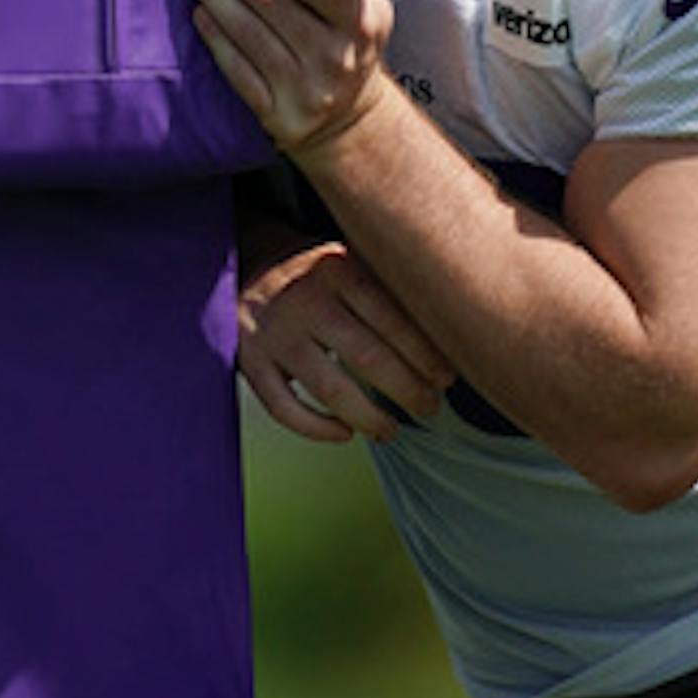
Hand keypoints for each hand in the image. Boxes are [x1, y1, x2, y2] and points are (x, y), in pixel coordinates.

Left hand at [173, 0, 396, 159]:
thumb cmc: (348, 45)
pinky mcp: (276, 112)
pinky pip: (237, 69)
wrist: (349, 116)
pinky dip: (216, 37)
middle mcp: (334, 57)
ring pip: (246, 32)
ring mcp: (303, 88)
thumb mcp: (365, 5)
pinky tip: (201, 13)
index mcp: (361, 21)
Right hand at [237, 240, 456, 442]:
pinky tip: (344, 434)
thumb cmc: (319, 276)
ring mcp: (273, 333)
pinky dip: (316, 429)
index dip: (426, 355)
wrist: (243, 264)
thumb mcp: (352, 263)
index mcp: (336, 269)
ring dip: (369, 418)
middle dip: (408, 391)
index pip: (392, 318)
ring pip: (329, 389)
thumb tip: (454, 341)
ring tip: (392, 431)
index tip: (448, 378)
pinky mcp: (249, 361)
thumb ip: (391, 291)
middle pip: (367, 357)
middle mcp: (303, 299)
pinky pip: (284, 408)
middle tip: (429, 408)